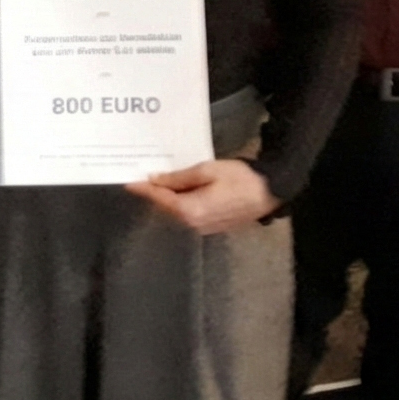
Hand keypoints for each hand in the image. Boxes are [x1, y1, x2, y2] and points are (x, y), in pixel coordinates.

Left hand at [125, 158, 274, 234]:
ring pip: (177, 212)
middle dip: (154, 193)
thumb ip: (179, 178)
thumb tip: (156, 180)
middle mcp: (192, 224)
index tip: (128, 182)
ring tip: (157, 182)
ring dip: (167, 198)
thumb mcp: (207, 171)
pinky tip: (178, 191)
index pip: (159, 199)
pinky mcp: (211, 226)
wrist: (270, 192)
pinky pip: (188, 214)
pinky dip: (180, 203)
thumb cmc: (240, 178)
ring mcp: (202, 228)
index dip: (143, 189)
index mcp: (189, 211)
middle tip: (140, 178)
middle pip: (166, 207)